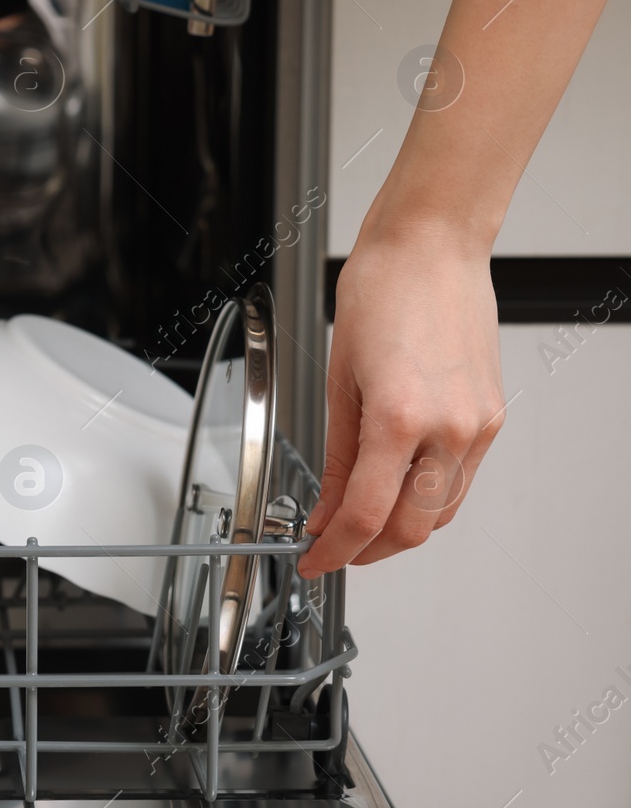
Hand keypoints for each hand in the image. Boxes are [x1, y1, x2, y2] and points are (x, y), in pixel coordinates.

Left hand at [298, 224, 506, 578]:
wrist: (431, 247)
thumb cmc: (380, 292)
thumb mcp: (339, 380)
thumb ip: (337, 456)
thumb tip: (326, 508)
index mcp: (400, 417)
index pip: (366, 515)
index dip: (335, 549)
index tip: (314, 559)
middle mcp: (450, 427)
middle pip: (413, 528)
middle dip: (368, 550)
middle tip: (333, 548)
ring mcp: (478, 424)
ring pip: (442, 512)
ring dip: (400, 530)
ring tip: (359, 523)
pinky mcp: (492, 416)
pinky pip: (459, 480)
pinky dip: (426, 498)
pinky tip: (395, 490)